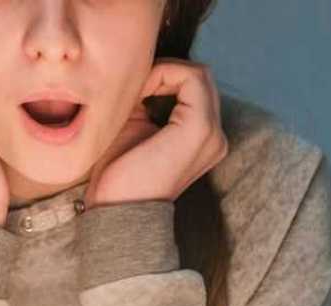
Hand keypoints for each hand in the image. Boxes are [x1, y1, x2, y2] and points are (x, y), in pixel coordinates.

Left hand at [85, 59, 228, 208]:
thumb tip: (144, 69)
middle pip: (200, 76)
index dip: (162, 77)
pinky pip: (191, 78)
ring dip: (163, 72)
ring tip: (135, 93)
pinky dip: (163, 75)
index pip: (194, 86)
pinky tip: (138, 94)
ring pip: (198, 73)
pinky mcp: (200, 129)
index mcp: (201, 138)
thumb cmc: (119, 176)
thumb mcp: (135, 127)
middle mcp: (215, 136)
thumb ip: (148, 99)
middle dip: (164, 71)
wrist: (115, 212)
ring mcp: (212, 133)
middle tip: (133, 88)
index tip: (131, 92)